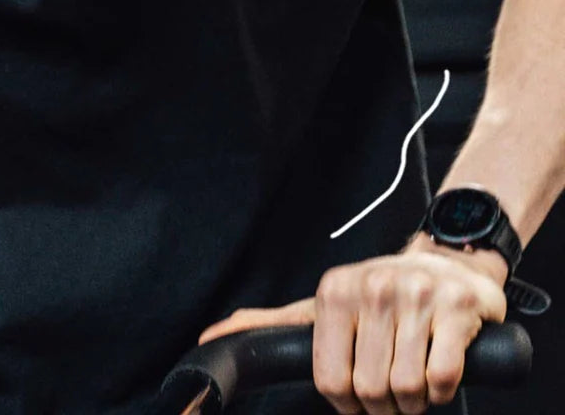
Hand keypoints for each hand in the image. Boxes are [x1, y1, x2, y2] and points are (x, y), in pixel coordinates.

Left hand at [198, 238, 508, 413]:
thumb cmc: (381, 294)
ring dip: (415, 402)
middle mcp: (371, 287)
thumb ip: (272, 323)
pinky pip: (442, 378)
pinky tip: (440, 368)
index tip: (359, 398)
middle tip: (394, 391)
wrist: (448, 263)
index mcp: (334, 291)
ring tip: (415, 379)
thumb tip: (209, 337)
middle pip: (369, 390)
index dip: (347, 404)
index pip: (330, 380)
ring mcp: (415, 295)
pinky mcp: (456, 306)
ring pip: (407, 389)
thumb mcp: (323, 304)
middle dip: (384, 406)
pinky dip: (442, 390)